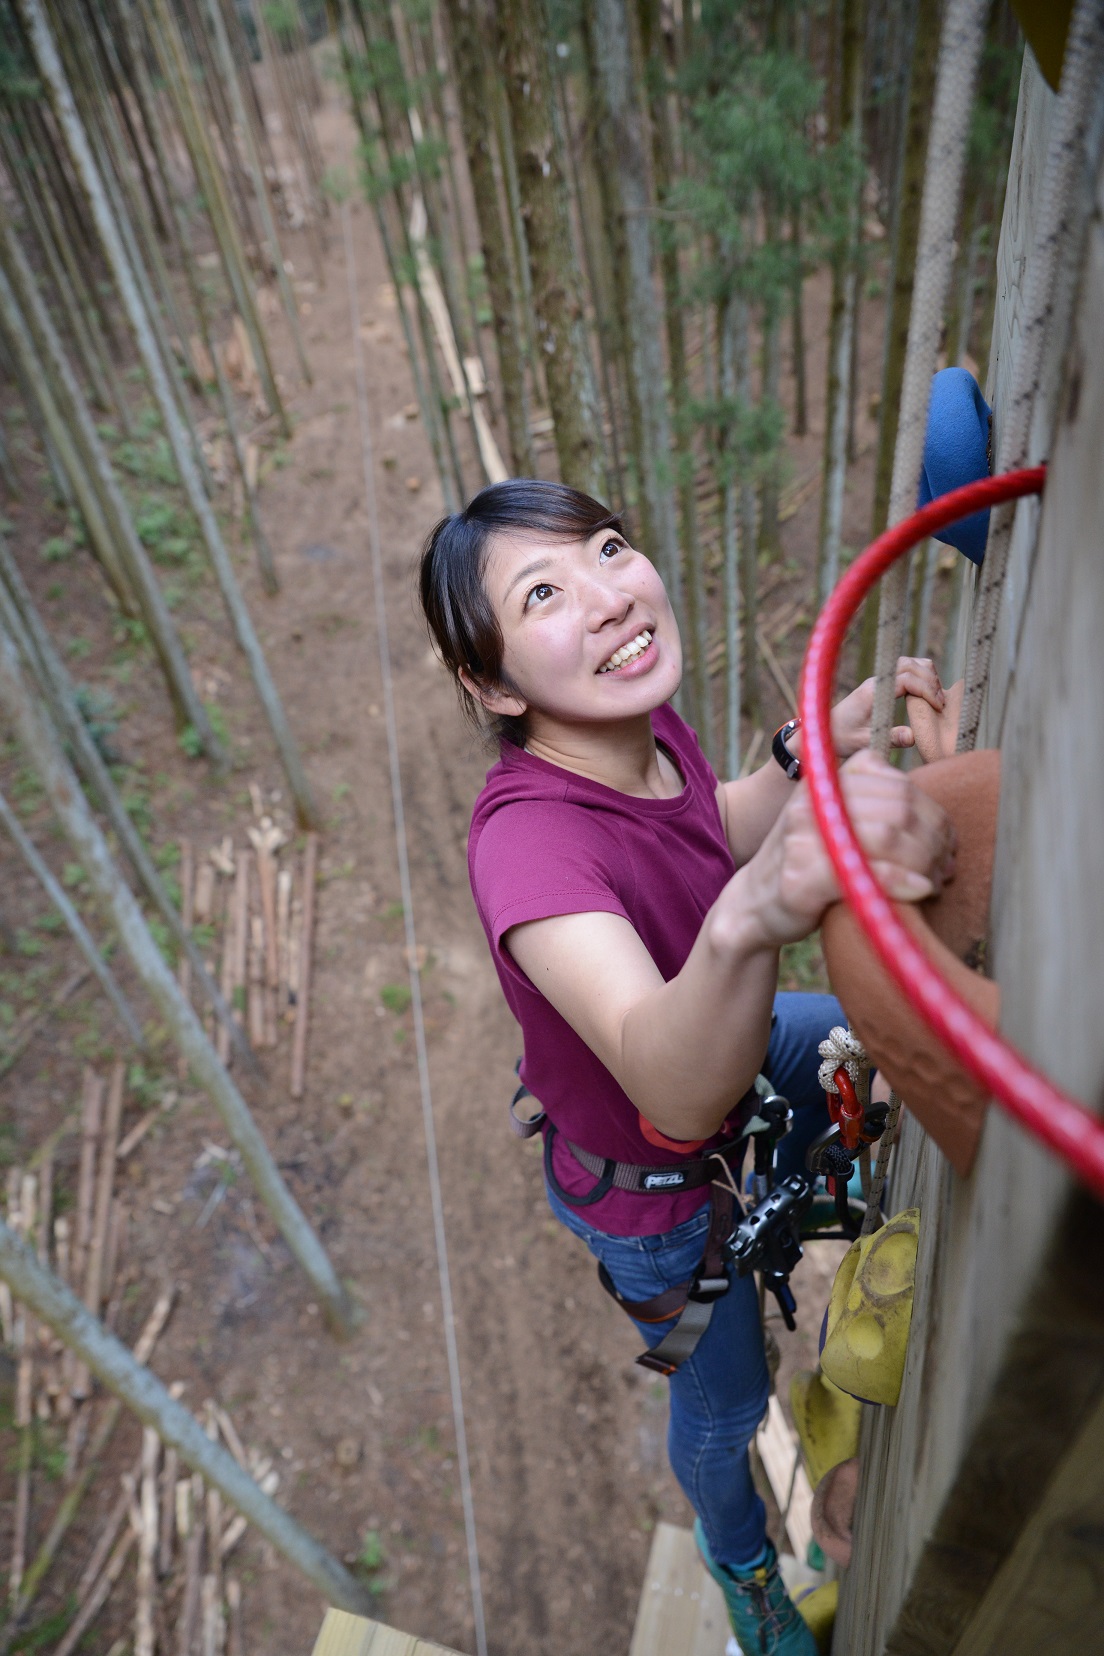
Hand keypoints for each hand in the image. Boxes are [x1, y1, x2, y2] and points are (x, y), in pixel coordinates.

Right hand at [745, 749, 956, 947]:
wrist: (753, 905)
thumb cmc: (809, 868)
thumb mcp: (836, 823)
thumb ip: (873, 806)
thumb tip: (934, 814)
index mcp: (828, 782)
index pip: (900, 785)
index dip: (935, 814)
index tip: (947, 843)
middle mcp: (815, 800)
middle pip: (900, 808)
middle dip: (935, 838)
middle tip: (947, 865)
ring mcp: (806, 835)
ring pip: (889, 835)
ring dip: (926, 859)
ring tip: (937, 879)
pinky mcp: (803, 875)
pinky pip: (869, 870)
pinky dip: (904, 880)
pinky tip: (921, 890)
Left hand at [829, 657, 945, 756]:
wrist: (823, 731)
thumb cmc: (841, 737)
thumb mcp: (865, 742)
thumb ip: (890, 738)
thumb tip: (914, 737)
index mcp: (872, 691)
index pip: (906, 679)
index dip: (926, 689)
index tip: (939, 706)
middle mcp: (877, 680)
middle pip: (910, 664)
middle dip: (931, 680)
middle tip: (942, 703)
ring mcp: (879, 679)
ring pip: (909, 663)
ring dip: (927, 675)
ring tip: (937, 698)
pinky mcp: (882, 683)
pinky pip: (905, 670)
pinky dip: (920, 676)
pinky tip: (927, 694)